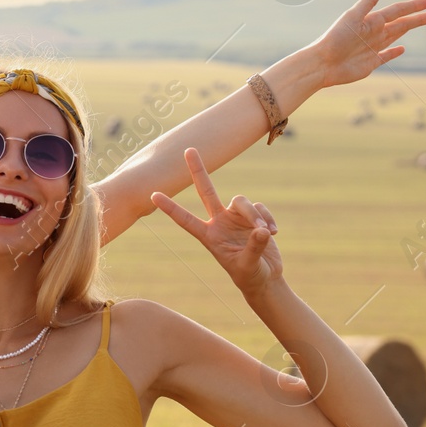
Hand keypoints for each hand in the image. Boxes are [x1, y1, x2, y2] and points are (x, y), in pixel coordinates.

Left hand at [151, 148, 282, 294]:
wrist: (264, 277)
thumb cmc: (250, 275)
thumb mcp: (249, 265)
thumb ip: (254, 247)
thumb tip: (261, 230)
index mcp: (209, 236)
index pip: (185, 220)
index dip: (170, 208)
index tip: (152, 195)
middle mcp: (219, 222)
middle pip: (206, 191)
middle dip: (198, 170)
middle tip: (188, 149)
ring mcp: (235, 217)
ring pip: (241, 201)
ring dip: (255, 216)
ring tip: (266, 233)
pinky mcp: (253, 216)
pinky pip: (258, 208)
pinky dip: (266, 218)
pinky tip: (273, 232)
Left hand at [310, 0, 425, 87]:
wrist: (322, 64)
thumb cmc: (335, 39)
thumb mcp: (352, 17)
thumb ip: (367, 3)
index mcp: (370, 21)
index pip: (396, 11)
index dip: (412, 7)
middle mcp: (373, 33)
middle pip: (400, 24)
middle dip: (416, 18)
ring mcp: (372, 48)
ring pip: (395, 37)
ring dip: (408, 30)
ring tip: (422, 25)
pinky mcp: (370, 63)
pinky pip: (386, 56)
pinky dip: (394, 52)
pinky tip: (402, 49)